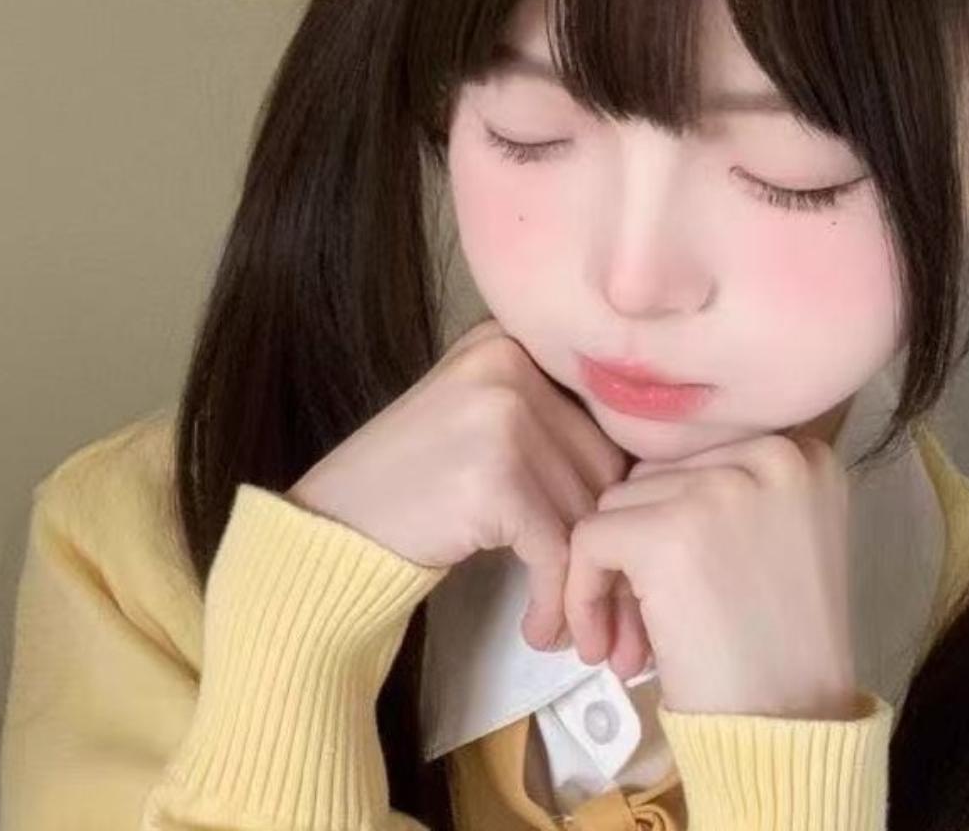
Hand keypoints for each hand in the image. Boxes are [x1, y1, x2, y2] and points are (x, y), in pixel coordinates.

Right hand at [286, 318, 645, 656]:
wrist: (326, 533)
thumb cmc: (407, 488)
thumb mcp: (477, 421)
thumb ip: (547, 421)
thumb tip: (643, 471)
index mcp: (510, 341)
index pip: (596, 418)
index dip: (608, 491)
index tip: (611, 549)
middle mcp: (510, 363)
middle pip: (600, 462)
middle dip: (598, 539)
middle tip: (593, 599)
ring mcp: (503, 414)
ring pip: (583, 508)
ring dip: (577, 579)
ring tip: (563, 621)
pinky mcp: (496, 475)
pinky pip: (555, 547)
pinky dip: (553, 598)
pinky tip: (538, 628)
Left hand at [564, 432, 860, 718]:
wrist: (793, 730)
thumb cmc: (787, 651)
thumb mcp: (787, 539)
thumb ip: (738, 495)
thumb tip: (650, 481)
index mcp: (801, 455)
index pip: (700, 460)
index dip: (677, 522)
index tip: (683, 585)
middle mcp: (768, 455)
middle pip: (657, 477)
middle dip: (642, 545)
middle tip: (649, 620)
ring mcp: (718, 489)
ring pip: (618, 503)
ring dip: (614, 572)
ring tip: (635, 639)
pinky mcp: (666, 532)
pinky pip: (589, 540)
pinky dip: (583, 595)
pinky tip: (606, 646)